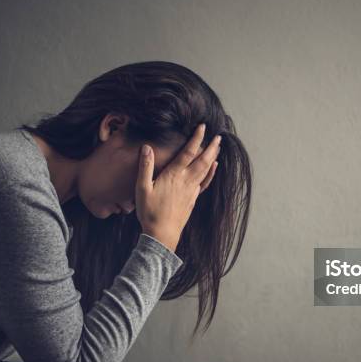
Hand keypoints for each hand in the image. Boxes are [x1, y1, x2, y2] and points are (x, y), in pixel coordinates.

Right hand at [135, 123, 220, 250]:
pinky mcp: (193, 199)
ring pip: (205, 170)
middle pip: (202, 160)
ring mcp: (191, 190)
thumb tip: (147, 147)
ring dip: (213, 157)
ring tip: (218, 147)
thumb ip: (145, 167)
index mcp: (173, 175)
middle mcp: (186, 181)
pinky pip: (205, 182)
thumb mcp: (142, 188)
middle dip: (211, 147)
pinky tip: (214, 167)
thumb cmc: (150, 212)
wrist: (162, 234)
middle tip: (218, 136)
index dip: (196, 138)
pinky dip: (211, 173)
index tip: (202, 127)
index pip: (188, 152)